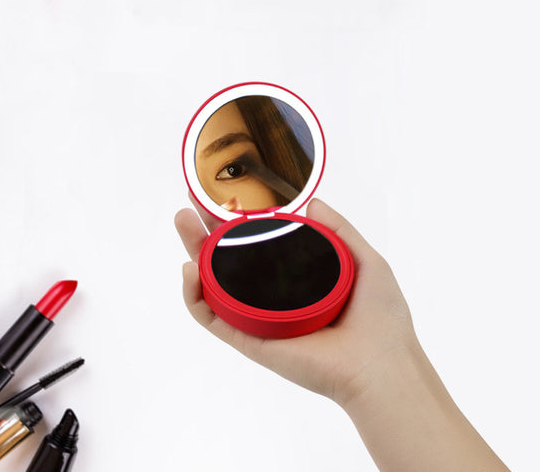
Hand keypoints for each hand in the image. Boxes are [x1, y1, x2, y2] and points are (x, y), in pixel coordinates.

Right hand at [175, 197, 417, 406]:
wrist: (379, 364)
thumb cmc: (380, 316)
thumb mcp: (363, 259)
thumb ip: (338, 229)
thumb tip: (313, 202)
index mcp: (296, 278)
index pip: (259, 245)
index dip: (238, 223)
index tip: (223, 198)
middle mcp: (273, 296)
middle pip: (229, 261)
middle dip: (205, 232)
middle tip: (189, 206)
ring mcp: (258, 317)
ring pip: (213, 285)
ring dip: (192, 254)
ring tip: (183, 223)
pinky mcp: (249, 339)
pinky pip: (212, 317)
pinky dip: (194, 296)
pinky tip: (190, 271)